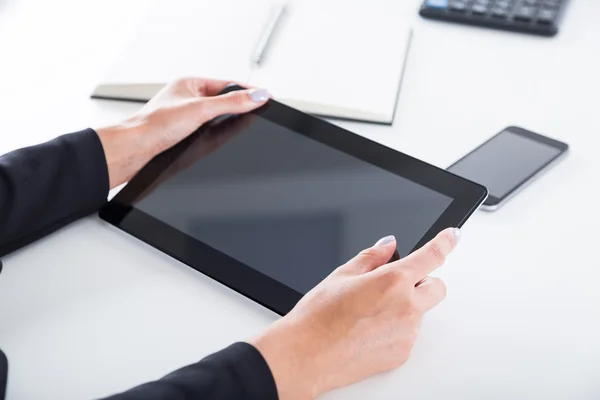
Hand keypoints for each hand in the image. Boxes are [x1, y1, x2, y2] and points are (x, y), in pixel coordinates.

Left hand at [95, 78, 268, 188]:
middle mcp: (187, 97)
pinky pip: (208, 129)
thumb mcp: (200, 110)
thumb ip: (231, 103)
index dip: (248, 91)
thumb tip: (257, 97)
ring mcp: (185, 116)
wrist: (134, 150)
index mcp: (189, 83)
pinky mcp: (182, 133)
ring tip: (242, 122)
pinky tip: (220, 137)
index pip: (228, 84)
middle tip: (258, 111)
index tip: (267, 97)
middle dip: (240, 106)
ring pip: (217, 116)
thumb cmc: (154, 125)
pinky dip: (217, 133)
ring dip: (228, 121)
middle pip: (224, 100)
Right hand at [251, 228, 459, 398]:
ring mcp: (407, 333)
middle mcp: (406, 307)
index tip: (452, 236)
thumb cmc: (318, 317)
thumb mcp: (341, 275)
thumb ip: (371, 257)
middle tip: (394, 285)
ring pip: (420, 313)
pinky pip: (409, 334)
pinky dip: (397, 329)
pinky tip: (369, 330)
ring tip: (369, 313)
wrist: (307, 355)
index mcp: (392, 281)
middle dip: (422, 282)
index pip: (431, 256)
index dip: (445, 242)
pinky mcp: (402, 353)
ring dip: (406, 307)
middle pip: (436, 288)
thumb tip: (388, 246)